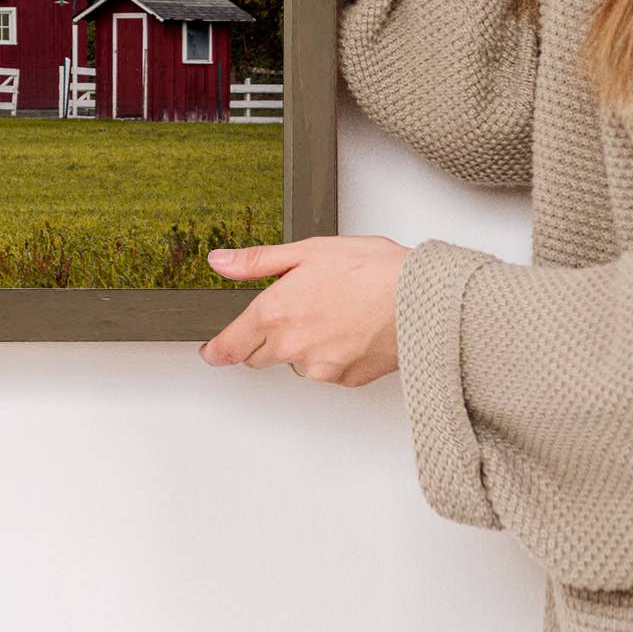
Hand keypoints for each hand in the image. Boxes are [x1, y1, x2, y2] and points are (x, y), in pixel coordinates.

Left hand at [200, 235, 406, 383]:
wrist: (421, 299)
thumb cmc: (370, 270)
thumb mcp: (306, 251)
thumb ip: (257, 262)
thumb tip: (219, 262)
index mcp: (275, 314)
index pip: (230, 346)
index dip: (217, 350)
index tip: (211, 352)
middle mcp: (293, 348)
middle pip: (259, 356)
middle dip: (265, 339)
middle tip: (291, 311)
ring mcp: (320, 369)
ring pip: (295, 363)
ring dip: (301, 346)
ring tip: (331, 312)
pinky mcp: (346, 380)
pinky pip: (326, 370)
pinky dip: (330, 354)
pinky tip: (349, 328)